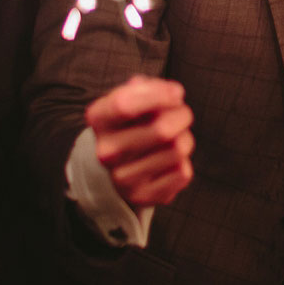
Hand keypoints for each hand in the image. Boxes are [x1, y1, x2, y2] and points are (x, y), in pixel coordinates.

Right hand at [87, 76, 194, 208]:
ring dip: (185, 138)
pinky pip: (183, 173)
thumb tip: (173, 94)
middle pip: (162, 129)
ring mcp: (122, 178)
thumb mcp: (131, 97)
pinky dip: (184, 162)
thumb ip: (148, 87)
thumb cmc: (131, 123)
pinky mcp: (142, 197)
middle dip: (182, 115)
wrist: (116, 166)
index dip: (159, 94)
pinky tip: (169, 160)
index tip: (177, 92)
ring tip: (175, 137)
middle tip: (182, 113)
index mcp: (99, 120)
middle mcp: (106, 152)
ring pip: (178, 149)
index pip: (125, 105)